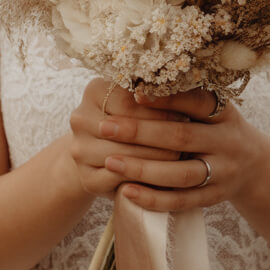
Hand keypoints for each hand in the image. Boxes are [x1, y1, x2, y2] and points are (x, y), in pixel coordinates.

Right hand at [66, 78, 189, 197]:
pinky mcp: (86, 178)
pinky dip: (143, 180)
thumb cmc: (134, 120)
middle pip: (126, 128)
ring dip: (156, 159)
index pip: (130, 100)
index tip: (186, 115)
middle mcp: (79, 118)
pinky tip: (164, 177)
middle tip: (190, 140)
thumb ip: (155, 96)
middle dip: (162, 135)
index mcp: (94, 91)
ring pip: (124, 156)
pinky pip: (119, 180)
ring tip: (181, 157)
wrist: (104, 153)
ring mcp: (79, 150)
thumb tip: (185, 90)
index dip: (160, 110)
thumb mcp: (141, 102)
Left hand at [98, 88, 267, 212]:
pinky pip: (181, 201)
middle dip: (141, 132)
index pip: (197, 102)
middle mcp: (227, 142)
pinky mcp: (214, 198)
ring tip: (110, 161)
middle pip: (182, 137)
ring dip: (143, 168)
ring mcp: (222, 173)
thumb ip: (185, 98)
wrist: (255, 167)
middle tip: (105, 127)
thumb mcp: (214, 109)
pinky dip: (153, 198)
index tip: (134, 94)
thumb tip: (138, 83)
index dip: (166, 99)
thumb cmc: (219, 129)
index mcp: (224, 113)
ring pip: (180, 174)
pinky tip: (126, 191)